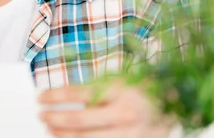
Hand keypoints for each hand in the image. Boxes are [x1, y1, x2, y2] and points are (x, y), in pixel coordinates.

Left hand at [38, 82, 172, 137]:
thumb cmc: (139, 91)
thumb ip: (93, 89)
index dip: (55, 96)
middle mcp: (125, 114)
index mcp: (120, 91)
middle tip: (41, 115)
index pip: (78, 94)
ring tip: (50, 128)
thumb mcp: (116, 81)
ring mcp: (129, 135)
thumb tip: (59, 97)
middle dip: (54, 118)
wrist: (172, 106)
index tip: (41, 97)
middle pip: (79, 121)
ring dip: (62, 135)